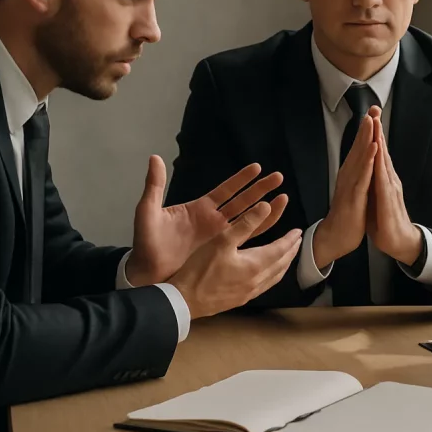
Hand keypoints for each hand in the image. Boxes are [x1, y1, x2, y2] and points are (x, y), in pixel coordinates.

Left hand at [127, 157, 287, 285]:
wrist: (148, 273)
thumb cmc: (147, 243)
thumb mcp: (148, 211)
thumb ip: (154, 186)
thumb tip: (154, 158)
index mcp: (200, 208)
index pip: (226, 189)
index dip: (241, 179)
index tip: (257, 167)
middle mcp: (214, 220)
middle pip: (243, 201)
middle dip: (261, 189)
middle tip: (279, 178)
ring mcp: (220, 237)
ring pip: (249, 220)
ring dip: (266, 209)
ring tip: (284, 198)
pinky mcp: (223, 252)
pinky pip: (246, 240)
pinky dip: (260, 232)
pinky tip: (274, 226)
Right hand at [168, 202, 302, 318]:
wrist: (183, 301)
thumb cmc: (200, 270)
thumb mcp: (222, 241)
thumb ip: (245, 223)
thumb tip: (266, 207)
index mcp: (255, 265)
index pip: (280, 249)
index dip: (290, 239)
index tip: (298, 231)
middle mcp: (257, 281)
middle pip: (281, 264)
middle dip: (291, 251)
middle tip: (297, 241)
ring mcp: (249, 292)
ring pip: (275, 276)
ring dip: (284, 264)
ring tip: (287, 255)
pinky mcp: (240, 300)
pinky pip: (265, 285)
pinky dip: (273, 275)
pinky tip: (267, 274)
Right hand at [312, 112, 377, 268]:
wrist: (335, 238)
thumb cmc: (348, 215)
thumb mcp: (355, 191)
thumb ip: (359, 175)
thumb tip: (365, 160)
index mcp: (350, 174)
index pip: (359, 148)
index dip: (366, 130)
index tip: (374, 112)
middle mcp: (347, 176)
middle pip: (358, 147)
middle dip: (366, 128)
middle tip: (373, 108)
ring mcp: (349, 186)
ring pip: (359, 159)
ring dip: (366, 139)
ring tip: (372, 122)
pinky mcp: (353, 198)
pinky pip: (362, 177)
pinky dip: (368, 162)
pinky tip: (374, 150)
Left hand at [366, 109, 422, 264]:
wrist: (400, 242)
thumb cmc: (386, 220)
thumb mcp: (376, 196)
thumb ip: (373, 181)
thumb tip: (367, 167)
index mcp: (384, 179)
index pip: (378, 152)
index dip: (374, 134)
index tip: (368, 115)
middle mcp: (389, 180)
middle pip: (383, 151)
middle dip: (378, 130)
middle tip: (374, 109)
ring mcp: (391, 189)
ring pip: (384, 162)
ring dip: (380, 143)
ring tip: (376, 126)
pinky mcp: (389, 202)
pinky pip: (383, 182)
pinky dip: (380, 168)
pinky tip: (377, 158)